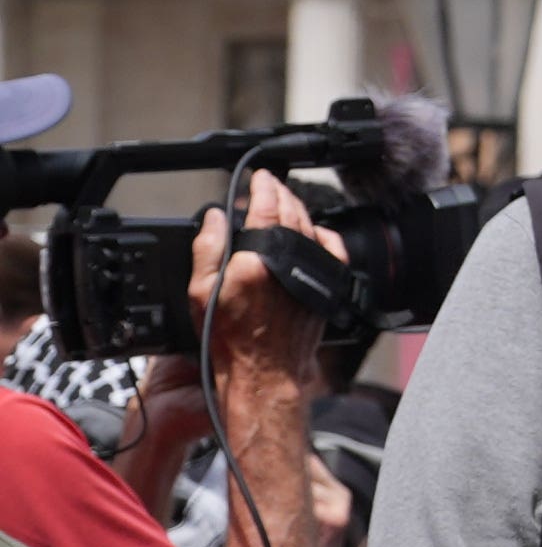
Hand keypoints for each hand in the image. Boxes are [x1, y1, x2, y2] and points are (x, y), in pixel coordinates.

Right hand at [186, 168, 328, 395]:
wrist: (265, 370)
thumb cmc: (231, 337)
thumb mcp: (202, 292)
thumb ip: (209, 248)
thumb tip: (218, 216)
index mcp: (257, 259)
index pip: (265, 207)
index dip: (263, 186)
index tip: (260, 176)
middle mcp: (290, 262)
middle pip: (291, 212)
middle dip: (280, 193)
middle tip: (271, 184)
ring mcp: (313, 273)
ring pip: (311, 227)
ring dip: (298, 209)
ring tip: (285, 202)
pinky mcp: (328, 287)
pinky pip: (333, 249)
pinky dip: (324, 233)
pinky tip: (314, 230)